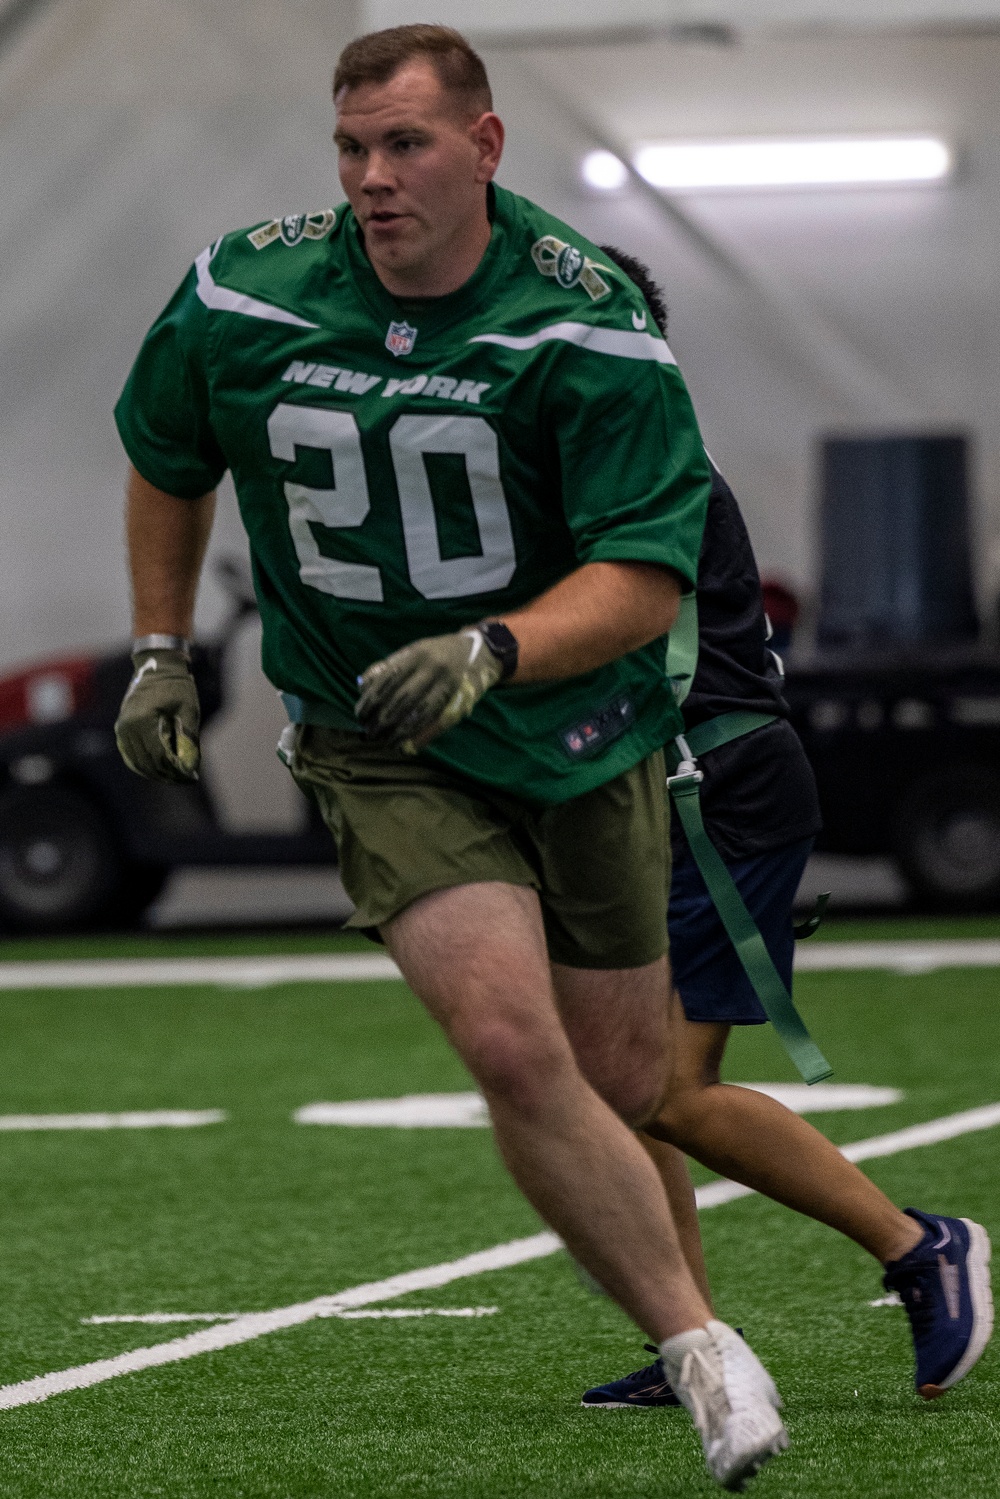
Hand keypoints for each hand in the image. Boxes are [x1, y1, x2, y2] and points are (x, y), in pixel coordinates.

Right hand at [115, 649, 200, 782]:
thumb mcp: (189, 710)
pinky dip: (144, 766)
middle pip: (147, 763)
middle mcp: (127, 727)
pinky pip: (130, 755)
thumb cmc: (177, 685)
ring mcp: (122, 728)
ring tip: (177, 778)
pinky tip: (160, 772)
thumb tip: (190, 767)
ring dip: (156, 773)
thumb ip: (189, 738)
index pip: (159, 756)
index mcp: (142, 720)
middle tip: (187, 780)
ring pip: (137, 763)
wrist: (157, 665)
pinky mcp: (122, 729)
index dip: (176, 770)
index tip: (192, 777)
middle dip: (168, 775)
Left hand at [355, 628, 504, 751]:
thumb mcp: (413, 651)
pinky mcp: (460, 700)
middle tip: (369, 733)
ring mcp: (448, 685)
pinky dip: (421, 737)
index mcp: (417, 653)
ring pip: (419, 714)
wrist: (479, 651)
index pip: (387, 680)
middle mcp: (433, 668)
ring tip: (385, 741)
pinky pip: (438, 722)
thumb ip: (388, 667)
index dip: (371, 700)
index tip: (359, 714)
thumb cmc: (437, 653)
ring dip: (399, 732)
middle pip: (402, 699)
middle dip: (383, 720)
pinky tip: (407, 745)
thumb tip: (362, 686)